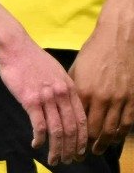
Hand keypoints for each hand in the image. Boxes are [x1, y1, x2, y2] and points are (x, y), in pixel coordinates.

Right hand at [0, 41, 86, 165]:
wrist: (14, 46)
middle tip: (67, 160)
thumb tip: (65, 107)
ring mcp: (46, 97)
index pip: (82, 120)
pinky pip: (39, 125)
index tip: (79, 151)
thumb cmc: (32, 58)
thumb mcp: (56, 72)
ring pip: (57, 131)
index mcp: (70, 88)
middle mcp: (62, 95)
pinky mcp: (30, 100)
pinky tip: (36, 144)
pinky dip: (39, 139)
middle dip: (71, 149)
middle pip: (71, 129)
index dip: (82, 140)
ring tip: (53, 159)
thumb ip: (63, 90)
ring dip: (56, 149)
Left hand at [69, 21, 133, 154]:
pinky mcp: (133, 98)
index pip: (76, 120)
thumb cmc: (93, 52)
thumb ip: (72, 89)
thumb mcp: (76, 70)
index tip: (68, 142)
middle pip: (93, 130)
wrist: (117, 39)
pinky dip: (120, 134)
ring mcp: (119, 99)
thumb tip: (65, 105)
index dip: (72, 134)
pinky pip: (127, 123)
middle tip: (81, 152)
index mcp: (83, 90)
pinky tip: (114, 138)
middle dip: (86, 144)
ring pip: (111, 130)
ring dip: (104, 143)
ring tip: (97, 149)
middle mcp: (101, 98)